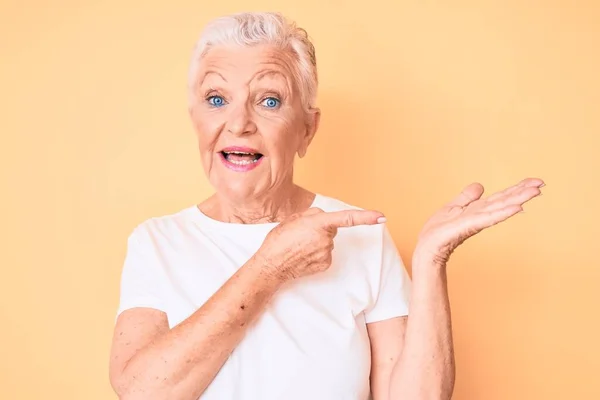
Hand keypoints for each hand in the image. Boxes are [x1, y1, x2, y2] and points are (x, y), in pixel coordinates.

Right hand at [256, 207, 385, 282]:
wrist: (271, 265)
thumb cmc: (279, 240)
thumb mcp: (293, 219)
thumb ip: (312, 215)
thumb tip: (323, 218)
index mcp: (318, 224)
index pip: (347, 218)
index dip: (366, 217)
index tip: (382, 217)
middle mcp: (326, 239)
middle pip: (331, 228)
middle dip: (321, 228)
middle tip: (301, 234)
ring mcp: (327, 253)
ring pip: (328, 242)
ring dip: (317, 241)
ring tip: (299, 246)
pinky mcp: (326, 264)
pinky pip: (325, 253)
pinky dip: (316, 253)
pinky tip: (303, 255)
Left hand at [414, 177, 544, 265]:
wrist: (427, 247)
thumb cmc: (438, 231)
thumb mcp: (452, 207)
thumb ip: (467, 197)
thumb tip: (481, 186)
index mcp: (478, 210)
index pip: (501, 197)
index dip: (517, 189)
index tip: (535, 181)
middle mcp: (480, 215)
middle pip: (504, 201)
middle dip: (522, 192)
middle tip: (541, 184)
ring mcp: (476, 221)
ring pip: (500, 207)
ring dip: (518, 199)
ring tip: (535, 192)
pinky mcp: (468, 226)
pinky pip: (488, 218)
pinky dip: (503, 212)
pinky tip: (517, 207)